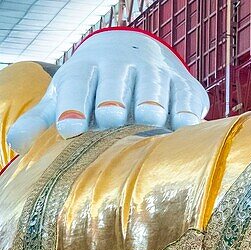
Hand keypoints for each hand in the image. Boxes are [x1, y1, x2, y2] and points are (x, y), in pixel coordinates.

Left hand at [7, 29, 208, 154]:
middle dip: (112, 98)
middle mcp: (121, 66)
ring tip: (149, 120)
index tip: (69, 129)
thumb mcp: (66, 98)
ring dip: (151, 101)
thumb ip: (41, 121)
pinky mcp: (185, 85)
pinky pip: (186, 97)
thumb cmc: (95, 88)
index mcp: (87, 71)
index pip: (77, 84)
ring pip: (152, 85)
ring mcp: (156, 73)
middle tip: (110, 119)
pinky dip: (185, 110)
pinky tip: (183, 125)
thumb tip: (16, 145)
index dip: (72, 105)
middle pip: (115, 81)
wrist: (138, 54)